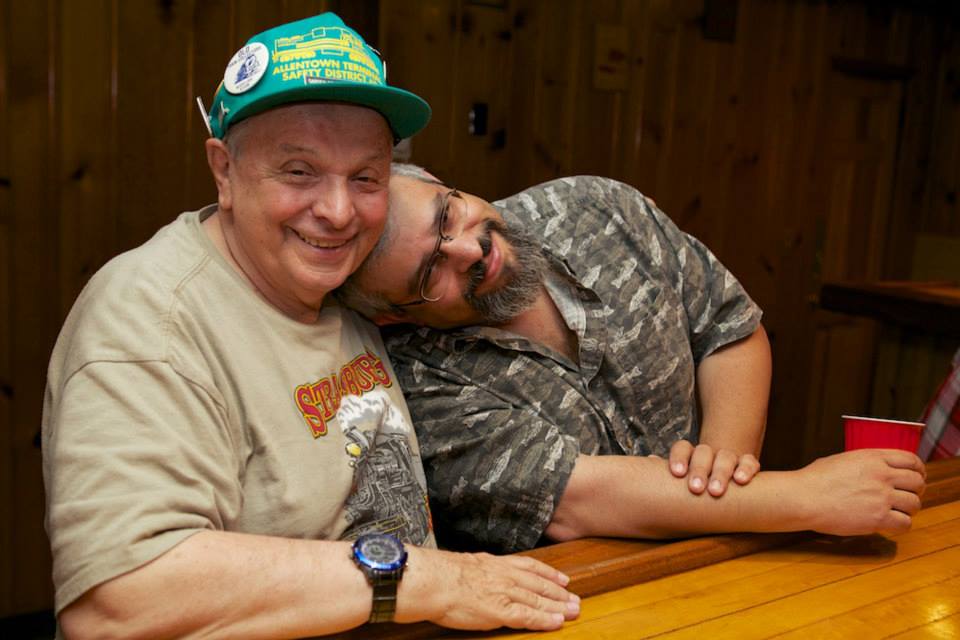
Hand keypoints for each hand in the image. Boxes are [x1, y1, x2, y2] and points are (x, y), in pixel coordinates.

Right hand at [399, 548, 579, 630]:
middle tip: (575, 599)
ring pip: (539, 600)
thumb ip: (481, 569)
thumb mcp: (467, 564)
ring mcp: (505, 593)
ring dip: (559, 606)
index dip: (549, 574)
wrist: (435, 582)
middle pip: (540, 584)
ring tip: (574, 611)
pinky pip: (528, 616)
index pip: (530, 567)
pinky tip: (556, 622)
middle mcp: (505, 576)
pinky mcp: (502, 611)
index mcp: (496, 564)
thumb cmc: (443, 575)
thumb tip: (481, 572)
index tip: (562, 578)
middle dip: (560, 592)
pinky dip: (544, 619)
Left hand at [668, 440, 760, 496]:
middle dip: (699, 470)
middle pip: (703, 453)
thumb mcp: (677, 480)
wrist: (721, 475)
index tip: (677, 473)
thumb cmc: (692, 482)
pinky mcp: (746, 464)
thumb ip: (663, 474)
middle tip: (696, 489)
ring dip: (721, 472)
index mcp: (688, 454)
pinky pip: (749, 461)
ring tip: (716, 491)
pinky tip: (741, 480)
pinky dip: (746, 468)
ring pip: (725, 457)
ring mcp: (728, 457)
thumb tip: (648, 464)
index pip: (682, 448)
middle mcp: (708, 453)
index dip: (678, 458)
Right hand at [799, 449, 925, 535]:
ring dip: (908, 509)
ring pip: (915, 504)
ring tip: (896, 511)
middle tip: (906, 496)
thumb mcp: (843, 459)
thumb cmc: (815, 479)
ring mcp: (882, 497)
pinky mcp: (878, 518)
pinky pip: (905, 523)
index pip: (912, 460)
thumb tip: (876, 468)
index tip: (917, 476)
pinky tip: (889, 523)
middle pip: (918, 482)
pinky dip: (901, 525)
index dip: (918, 470)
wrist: (804, 497)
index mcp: (873, 458)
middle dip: (915, 490)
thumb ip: (866, 463)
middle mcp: (882, 475)